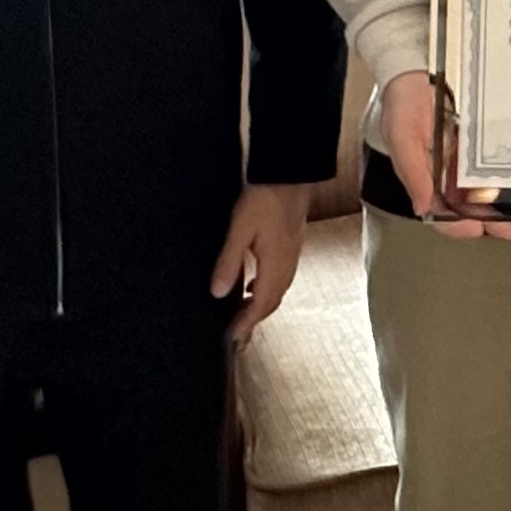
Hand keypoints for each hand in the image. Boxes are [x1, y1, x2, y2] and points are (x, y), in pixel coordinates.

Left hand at [209, 180, 311, 337]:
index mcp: (275, 264)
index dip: (247, 323)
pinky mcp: (293, 245)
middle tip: (237, 332)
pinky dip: (268, 288)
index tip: (233, 338)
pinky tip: (254, 283)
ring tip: (243, 312)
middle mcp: (288, 264)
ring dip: (262, 305)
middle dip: (255, 319)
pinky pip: (282, 277)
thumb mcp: (239, 230)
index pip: (261, 304)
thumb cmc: (265, 198)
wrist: (290, 173)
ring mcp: (293, 254)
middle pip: (272, 301)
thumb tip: (217, 292)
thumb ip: (229, 262)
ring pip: (279, 290)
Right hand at [376, 68, 510, 239]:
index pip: (436, 213)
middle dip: (483, 221)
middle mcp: (436, 175)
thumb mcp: (402, 137)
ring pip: (473, 192)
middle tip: (506, 229)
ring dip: (492, 204)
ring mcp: (452, 162)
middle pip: (460, 208)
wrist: (411, 73)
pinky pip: (481, 168)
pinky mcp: (465, 148)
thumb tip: (422, 207)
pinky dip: (493, 179)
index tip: (476, 229)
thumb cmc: (400, 105)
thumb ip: (412, 172)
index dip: (455, 226)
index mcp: (418, 178)